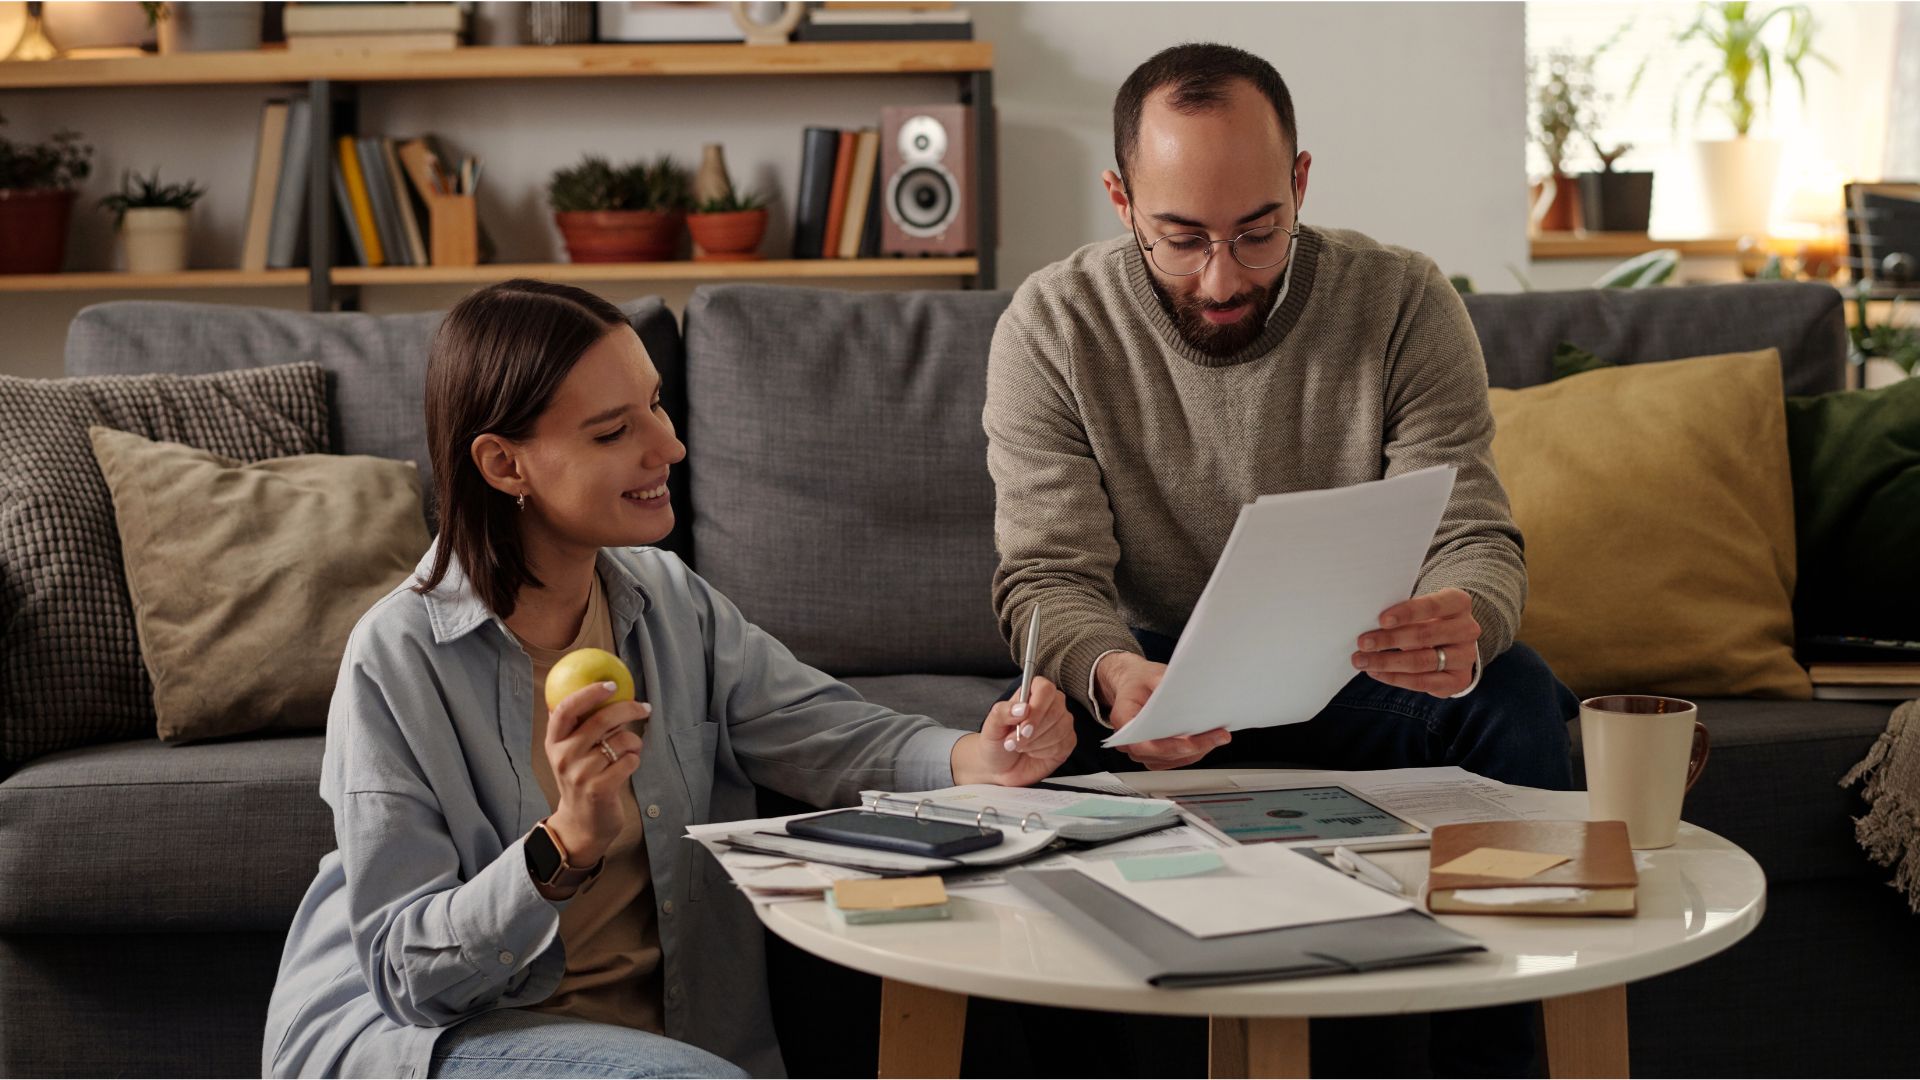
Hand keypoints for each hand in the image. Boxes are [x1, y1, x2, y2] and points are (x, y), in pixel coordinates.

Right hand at [543, 680, 649, 865]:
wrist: (581, 823)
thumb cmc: (581, 779)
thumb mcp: (569, 753)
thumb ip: (578, 726)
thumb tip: (598, 688)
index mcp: (554, 742)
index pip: (567, 709)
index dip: (589, 693)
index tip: (611, 684)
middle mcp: (564, 756)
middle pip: (602, 719)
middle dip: (629, 709)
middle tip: (644, 708)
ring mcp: (580, 774)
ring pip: (620, 740)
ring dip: (634, 741)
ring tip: (632, 748)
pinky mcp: (599, 789)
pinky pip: (629, 761)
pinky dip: (635, 760)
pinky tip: (628, 766)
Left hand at [952, 677, 1074, 786]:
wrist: (1001, 768)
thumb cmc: (997, 742)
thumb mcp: (991, 726)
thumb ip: (1003, 712)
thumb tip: (1023, 708)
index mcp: (1032, 692)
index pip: (1045, 688)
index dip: (1036, 707)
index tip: (1022, 726)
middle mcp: (1052, 704)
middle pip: (1055, 710)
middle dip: (1033, 732)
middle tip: (1013, 743)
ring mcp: (1062, 722)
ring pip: (1060, 729)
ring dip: (1035, 744)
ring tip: (1020, 747)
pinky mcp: (1068, 741)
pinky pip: (1062, 745)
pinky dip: (1043, 753)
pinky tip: (1033, 753)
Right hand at [1097, 652, 1229, 769]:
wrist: (1130, 683)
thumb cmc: (1138, 682)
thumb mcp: (1152, 675)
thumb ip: (1166, 685)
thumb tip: (1189, 694)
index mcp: (1122, 719)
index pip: (1142, 743)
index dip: (1168, 747)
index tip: (1191, 742)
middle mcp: (1127, 741)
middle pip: (1160, 755)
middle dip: (1192, 748)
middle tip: (1218, 735)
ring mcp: (1140, 751)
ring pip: (1170, 761)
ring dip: (1195, 752)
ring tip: (1218, 736)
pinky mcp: (1153, 754)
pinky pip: (1173, 761)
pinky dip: (1192, 753)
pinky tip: (1207, 741)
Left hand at [1353, 587, 1478, 697]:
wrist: (1452, 642)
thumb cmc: (1427, 619)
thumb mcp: (1420, 608)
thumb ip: (1401, 613)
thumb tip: (1367, 623)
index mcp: (1459, 603)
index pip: (1433, 606)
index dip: (1407, 613)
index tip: (1381, 619)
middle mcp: (1467, 629)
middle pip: (1425, 635)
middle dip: (1389, 640)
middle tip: (1363, 643)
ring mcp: (1465, 657)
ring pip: (1422, 661)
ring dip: (1387, 662)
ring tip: (1361, 660)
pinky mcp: (1458, 680)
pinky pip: (1423, 682)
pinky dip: (1395, 678)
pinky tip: (1376, 672)